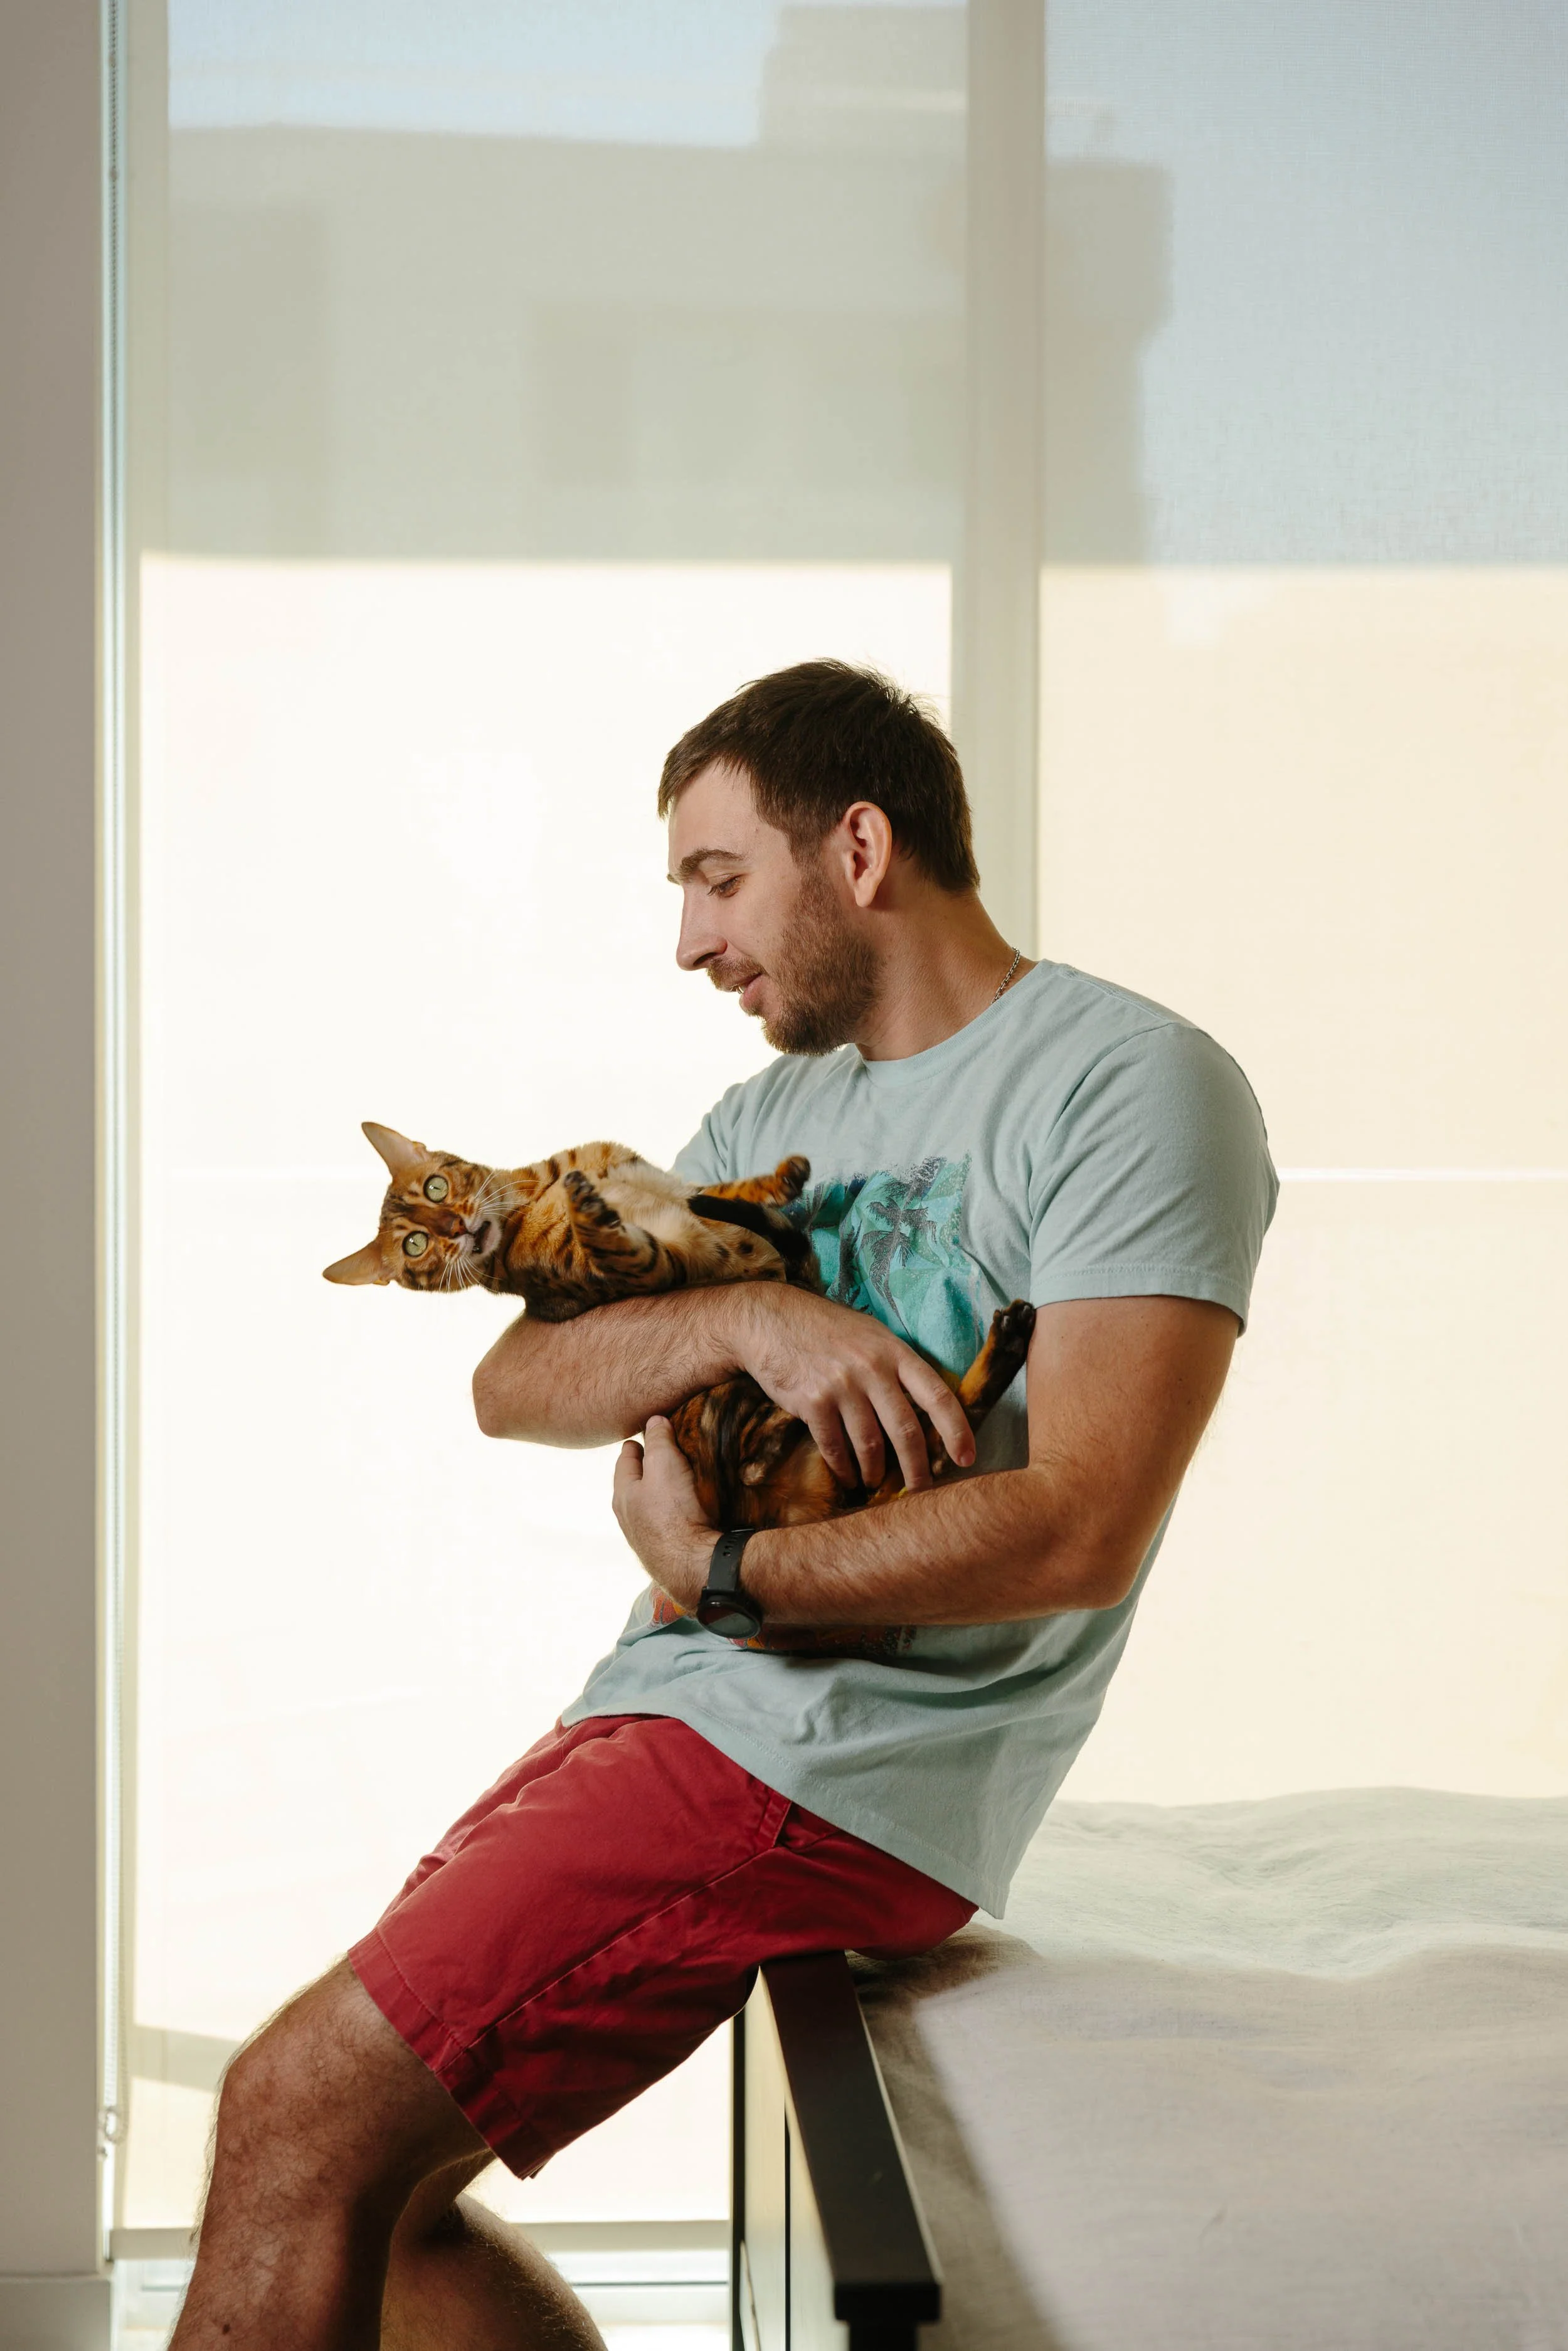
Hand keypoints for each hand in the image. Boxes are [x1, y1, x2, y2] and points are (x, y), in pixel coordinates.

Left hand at [612, 1417, 714, 1609]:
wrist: (693, 1566)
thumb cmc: (675, 1512)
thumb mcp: (665, 1464)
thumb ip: (658, 1440)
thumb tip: (653, 1420)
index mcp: (622, 1494)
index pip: (626, 1459)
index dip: (637, 1444)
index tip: (645, 1436)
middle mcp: (628, 1518)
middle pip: (635, 1485)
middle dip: (648, 1470)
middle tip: (664, 1456)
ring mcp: (645, 1538)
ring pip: (650, 1507)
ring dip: (661, 1495)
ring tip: (678, 1484)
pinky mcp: (665, 1553)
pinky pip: (666, 1525)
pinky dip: (673, 1514)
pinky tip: (687, 1513)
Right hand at [725, 1286, 975, 1494]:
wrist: (771, 1320)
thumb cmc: (827, 1329)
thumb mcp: (871, 1335)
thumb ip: (897, 1366)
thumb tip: (926, 1407)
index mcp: (894, 1351)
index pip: (937, 1395)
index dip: (957, 1430)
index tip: (967, 1458)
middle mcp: (872, 1369)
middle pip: (906, 1430)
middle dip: (918, 1469)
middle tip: (922, 1492)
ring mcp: (842, 1386)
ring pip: (870, 1445)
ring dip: (876, 1472)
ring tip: (876, 1483)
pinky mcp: (813, 1402)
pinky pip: (835, 1447)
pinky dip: (843, 1468)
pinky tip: (847, 1476)